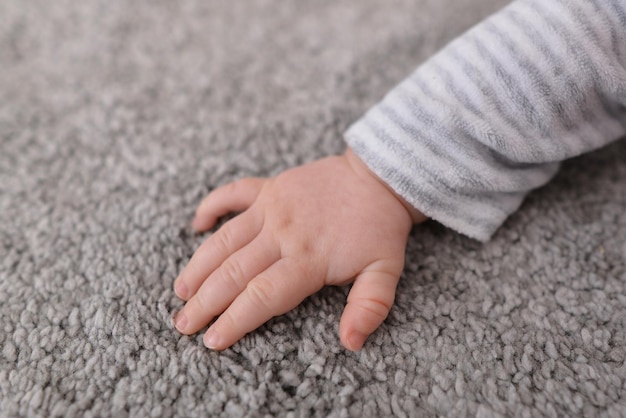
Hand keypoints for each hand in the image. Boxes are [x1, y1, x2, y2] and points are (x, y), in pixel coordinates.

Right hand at [173, 148, 425, 350]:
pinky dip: (212, 205)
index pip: (262, 296)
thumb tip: (351, 342)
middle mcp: (283, 232)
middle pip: (234, 273)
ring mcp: (272, 206)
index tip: (212, 341)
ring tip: (181, 291)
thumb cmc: (380, 228)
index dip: (234, 320)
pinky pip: (233, 193)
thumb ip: (370, 307)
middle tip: (184, 324)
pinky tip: (197, 224)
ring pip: (225, 239)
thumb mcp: (386, 271)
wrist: (379, 176)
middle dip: (205, 302)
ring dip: (199, 266)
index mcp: (308, 258)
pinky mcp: (270, 187)